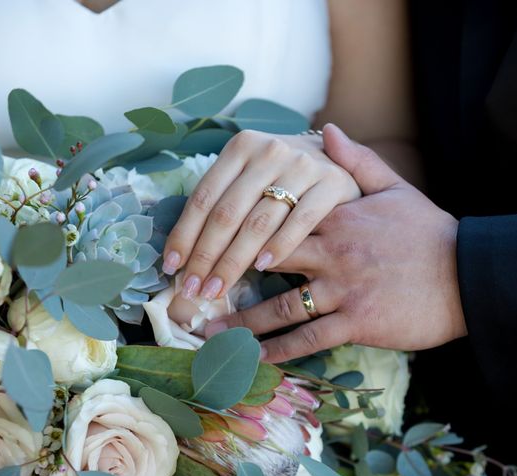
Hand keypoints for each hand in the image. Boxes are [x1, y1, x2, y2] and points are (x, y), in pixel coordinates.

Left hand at [161, 130, 359, 301]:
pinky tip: (262, 269)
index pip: (204, 197)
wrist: (345, 163)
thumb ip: (221, 198)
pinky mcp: (332, 184)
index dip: (185, 234)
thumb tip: (177, 250)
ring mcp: (302, 165)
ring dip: (234, 261)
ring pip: (258, 222)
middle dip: (205, 256)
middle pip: (227, 212)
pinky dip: (279, 246)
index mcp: (242, 145)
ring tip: (218, 288)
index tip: (172, 267)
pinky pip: (300, 221)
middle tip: (193, 288)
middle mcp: (270, 150)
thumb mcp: (253, 175)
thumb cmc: (287, 178)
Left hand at [205, 124, 466, 362]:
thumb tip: (327, 130)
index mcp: (335, 218)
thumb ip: (356, 161)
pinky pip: (310, 338)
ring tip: (209, 329)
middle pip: (267, 260)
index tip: (209, 238)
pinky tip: (253, 358)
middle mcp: (332, 253)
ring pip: (281, 306)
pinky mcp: (358, 322)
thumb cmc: (428, 232)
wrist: (467, 272)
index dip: (239, 228)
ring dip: (243, 319)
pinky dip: (279, 350)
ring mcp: (343, 289)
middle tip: (194, 286)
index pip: (275, 218)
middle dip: (228, 272)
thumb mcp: (394, 188)